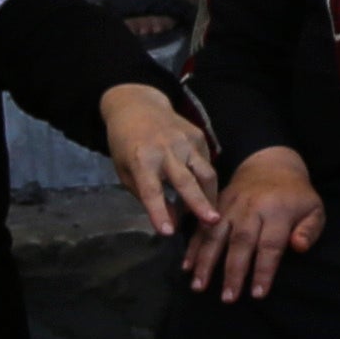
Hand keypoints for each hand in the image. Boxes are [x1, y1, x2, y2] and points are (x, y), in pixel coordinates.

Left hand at [98, 82, 221, 241]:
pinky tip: (205, 190)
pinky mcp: (198, 135)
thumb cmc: (126, 144)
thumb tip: (173, 221)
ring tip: (213, 214)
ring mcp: (185, 140)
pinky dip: (207, 180)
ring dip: (211, 195)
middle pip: (186, 181)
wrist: (137, 106)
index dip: (159, 212)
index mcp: (141, 160)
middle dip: (199, 203)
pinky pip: (207, 162)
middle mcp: (165, 149)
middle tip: (212, 222)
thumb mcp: (126, 172)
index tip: (167, 232)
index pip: (151, 191)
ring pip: (205, 172)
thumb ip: (147, 196)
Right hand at [181, 144, 326, 301]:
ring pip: (216, 234)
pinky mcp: (216, 204)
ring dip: (206, 261)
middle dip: (233, 271)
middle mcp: (251, 208)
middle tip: (228, 298)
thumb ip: (310, 230)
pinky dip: (193, 247)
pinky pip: (202, 226)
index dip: (264, 270)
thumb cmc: (296, 196)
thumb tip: (299, 247)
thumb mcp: (314, 209)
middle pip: (241, 242)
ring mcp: (230, 205)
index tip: (257, 294)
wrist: (270, 165)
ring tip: (199, 286)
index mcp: (278, 210)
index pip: (270, 245)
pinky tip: (187, 266)